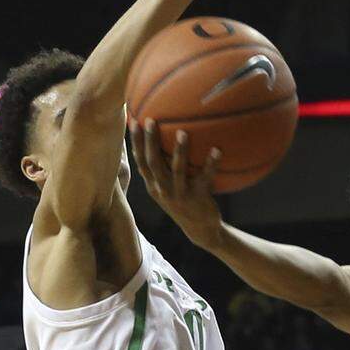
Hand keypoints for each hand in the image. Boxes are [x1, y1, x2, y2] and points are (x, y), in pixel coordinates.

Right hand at [130, 119, 223, 247]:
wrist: (201, 229)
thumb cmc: (184, 201)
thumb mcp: (167, 189)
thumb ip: (162, 170)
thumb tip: (162, 142)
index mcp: (154, 186)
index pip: (140, 161)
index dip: (135, 142)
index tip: (132, 121)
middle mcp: (163, 190)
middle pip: (153, 163)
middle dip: (149, 141)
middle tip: (151, 120)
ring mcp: (179, 194)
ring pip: (177, 170)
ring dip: (180, 151)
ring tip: (183, 132)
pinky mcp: (197, 198)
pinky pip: (205, 177)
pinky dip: (211, 164)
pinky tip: (217, 150)